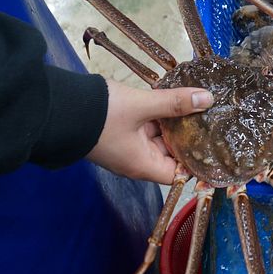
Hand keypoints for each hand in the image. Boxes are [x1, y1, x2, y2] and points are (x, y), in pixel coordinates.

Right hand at [86, 79, 212, 183]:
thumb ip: (175, 103)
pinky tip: (175, 99)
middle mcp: (137, 160)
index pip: (180, 174)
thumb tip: (207, 99)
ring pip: (160, 138)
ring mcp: (128, 146)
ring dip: (175, 124)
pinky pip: (147, 128)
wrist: (57, 106)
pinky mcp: (121, 132)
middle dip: (190, 138)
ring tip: (199, 106)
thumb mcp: (142, 105)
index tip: (215, 146)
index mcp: (144, 165)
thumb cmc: (100, 114)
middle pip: (172, 154)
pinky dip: (160, 116)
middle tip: (212, 120)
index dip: (198, 163)